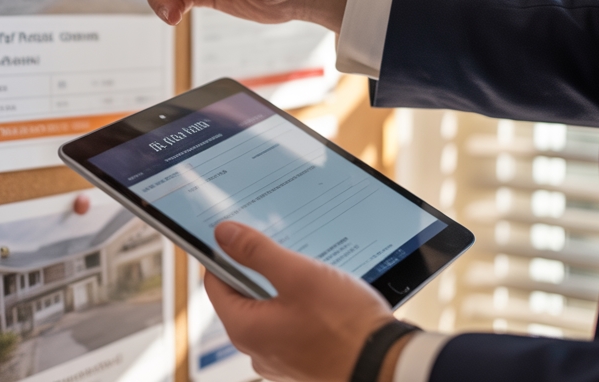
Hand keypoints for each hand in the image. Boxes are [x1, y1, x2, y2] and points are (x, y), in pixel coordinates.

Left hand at [205, 222, 396, 381]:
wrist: (384, 364)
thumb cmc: (344, 325)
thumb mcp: (298, 275)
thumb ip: (257, 252)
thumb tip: (223, 234)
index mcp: (244, 328)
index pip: (214, 282)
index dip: (224, 254)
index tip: (239, 236)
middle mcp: (255, 349)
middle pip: (241, 296)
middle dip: (258, 270)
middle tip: (282, 251)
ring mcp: (279, 358)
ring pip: (268, 310)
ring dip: (282, 289)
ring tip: (308, 274)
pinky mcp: (300, 360)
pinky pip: (288, 325)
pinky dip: (298, 308)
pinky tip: (321, 298)